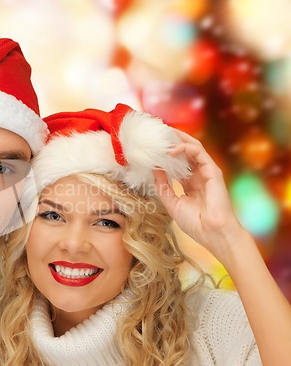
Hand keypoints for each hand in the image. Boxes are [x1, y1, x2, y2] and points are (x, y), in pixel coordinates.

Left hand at [153, 130, 243, 258]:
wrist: (212, 233)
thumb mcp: (172, 202)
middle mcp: (199, 175)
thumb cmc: (195, 223)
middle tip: (158, 131)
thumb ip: (162, 185)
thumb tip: (154, 169)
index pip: (178, 162)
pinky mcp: (213, 172)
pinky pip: (199, 153)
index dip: (165, 154)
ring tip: (163, 134)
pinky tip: (172, 150)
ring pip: (193, 148)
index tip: (152, 146)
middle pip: (185, 151)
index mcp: (190, 183)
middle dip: (173, 140)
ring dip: (178, 139)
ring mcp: (207, 172)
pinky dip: (185, 148)